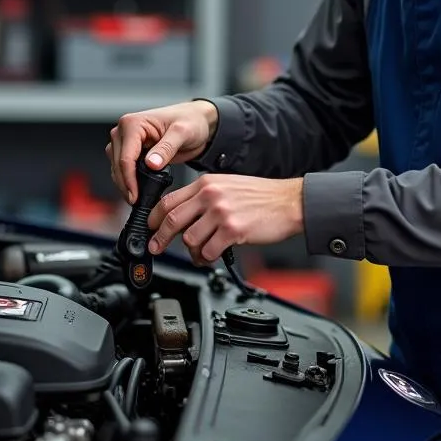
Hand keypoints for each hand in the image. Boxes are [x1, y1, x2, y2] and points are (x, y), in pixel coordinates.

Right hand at [106, 100, 219, 202]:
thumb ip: (166, 148)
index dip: (129, 179)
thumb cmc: (190, 121)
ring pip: (116, 167)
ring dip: (125, 183)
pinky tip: (139, 189)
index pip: (125, 157)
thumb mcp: (182, 133)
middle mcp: (124, 130)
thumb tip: (151, 164)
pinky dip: (128, 179)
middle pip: (117, 164)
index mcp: (132, 123)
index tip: (135, 196)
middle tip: (136, 201)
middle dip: (126, 185)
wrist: (196, 121)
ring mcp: (125, 140)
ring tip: (139, 198)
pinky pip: (122, 168)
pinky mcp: (130, 150)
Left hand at [147, 174, 303, 264]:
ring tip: (200, 253)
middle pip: (173, 220)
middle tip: (157, 247)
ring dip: (191, 252)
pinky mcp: (233, 230)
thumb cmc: (261, 195)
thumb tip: (182, 215)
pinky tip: (213, 255)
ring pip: (189, 239)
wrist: (289, 201)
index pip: (169, 200)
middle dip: (160, 238)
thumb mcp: (227, 185)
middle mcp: (210, 195)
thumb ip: (204, 197)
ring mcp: (221, 213)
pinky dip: (207, 257)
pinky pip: (208, 251)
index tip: (151, 228)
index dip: (155, 218)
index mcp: (206, 183)